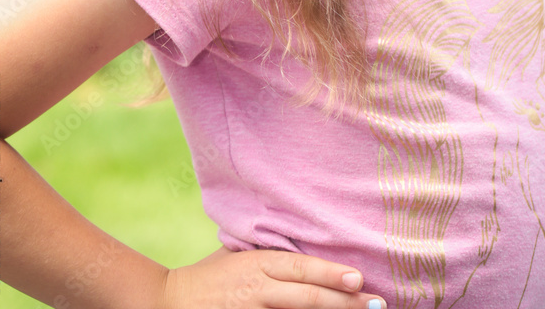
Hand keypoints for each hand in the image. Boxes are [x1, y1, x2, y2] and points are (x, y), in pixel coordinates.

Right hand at [161, 245, 386, 308]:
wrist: (169, 302)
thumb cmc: (210, 276)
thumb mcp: (239, 255)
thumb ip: (268, 254)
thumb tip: (303, 243)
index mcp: (258, 264)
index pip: (301, 268)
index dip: (330, 273)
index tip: (359, 278)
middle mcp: (257, 289)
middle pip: (307, 297)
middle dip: (344, 303)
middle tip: (375, 305)